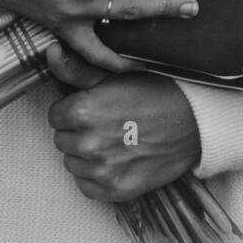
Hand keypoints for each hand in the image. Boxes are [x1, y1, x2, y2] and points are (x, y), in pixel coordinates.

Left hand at [46, 46, 200, 202]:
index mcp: (83, 111)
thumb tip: (50, 52)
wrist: (192, 122)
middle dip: (77, 131)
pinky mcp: (114, 190)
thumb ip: (76, 69)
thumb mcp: (113, 76)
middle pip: (62, 139)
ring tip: (112, 140)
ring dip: (85, 154)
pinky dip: (95, 175)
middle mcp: (88, 143)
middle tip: (105, 123)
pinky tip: (114, 160)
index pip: (55, 116)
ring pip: (72, 162)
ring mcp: (101, 170)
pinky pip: (86, 185)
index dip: (72, 110)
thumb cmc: (154, 93)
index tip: (91, 108)